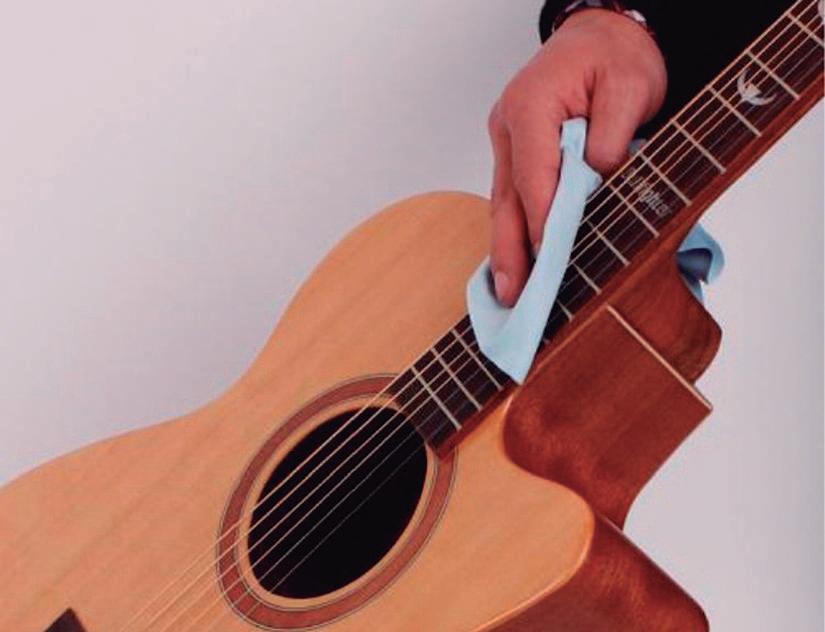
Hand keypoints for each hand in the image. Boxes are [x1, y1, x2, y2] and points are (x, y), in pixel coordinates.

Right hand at [487, 8, 666, 305]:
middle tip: (513, 295)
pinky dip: (515, 230)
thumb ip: (611, 134)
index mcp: (530, 105)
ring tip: (511, 292)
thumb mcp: (629, 85)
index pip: (534, 176)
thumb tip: (597, 180)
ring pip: (504, 203)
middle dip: (509, 250)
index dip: (541, 222)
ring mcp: (508, 142)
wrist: (602, 37)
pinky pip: (513, 198)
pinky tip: (516, 261)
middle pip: (506, 198)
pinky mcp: (517, 154)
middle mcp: (509, 127)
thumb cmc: (614, 57)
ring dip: (507, 248)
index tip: (549, 261)